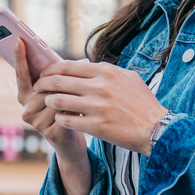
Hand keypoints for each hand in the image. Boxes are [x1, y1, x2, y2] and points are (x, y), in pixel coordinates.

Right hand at [14, 40, 85, 158]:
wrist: (69, 141)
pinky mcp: (50, 133)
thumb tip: (71, 63)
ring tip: (83, 95)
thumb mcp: (58, 91)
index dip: (20, 57)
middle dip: (62, 80)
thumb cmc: (65, 109)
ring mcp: (36, 122)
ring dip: (73, 95)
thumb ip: (56, 79)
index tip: (19, 40)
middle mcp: (26, 108)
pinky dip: (77, 109)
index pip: (21, 73)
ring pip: (56, 99)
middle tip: (78, 73)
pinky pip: (66, 112)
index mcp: (25, 95)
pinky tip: (82, 110)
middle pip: (43, 86)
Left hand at [33, 58, 168, 155]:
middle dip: (43, 84)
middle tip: (37, 87)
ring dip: (49, 101)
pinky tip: (60, 118)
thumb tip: (88, 65)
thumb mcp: (128, 78)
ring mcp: (97, 107)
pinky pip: (67, 120)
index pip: (68, 66)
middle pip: (59, 82)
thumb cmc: (143, 103)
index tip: (44, 73)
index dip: (51, 69)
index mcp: (106, 72)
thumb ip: (106, 71)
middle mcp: (100, 87)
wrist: (157, 129)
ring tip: (48, 102)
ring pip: (59, 101)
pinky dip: (60, 118)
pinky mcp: (96, 127)